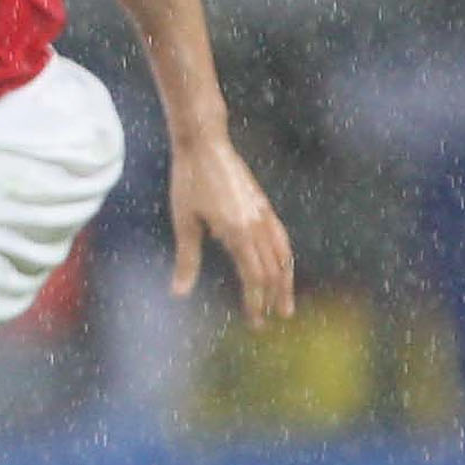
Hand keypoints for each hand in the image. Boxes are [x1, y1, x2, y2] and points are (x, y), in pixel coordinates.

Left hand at [171, 133, 295, 327]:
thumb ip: (187, 259)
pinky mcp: (264, 205)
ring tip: (285, 303)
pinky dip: (284, 259)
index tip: (254, 320)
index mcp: (237, 232)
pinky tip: (281, 268)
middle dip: (272, 297)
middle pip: (273, 270)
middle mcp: (257, 225)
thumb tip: (178, 293)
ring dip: (285, 282)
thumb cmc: (189, 181)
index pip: (254, 277)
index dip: (255, 301)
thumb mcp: (184, 221)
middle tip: (269, 319)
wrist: (205, 144)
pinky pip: (281, 238)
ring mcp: (264, 214)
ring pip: (283, 255)